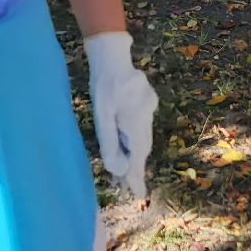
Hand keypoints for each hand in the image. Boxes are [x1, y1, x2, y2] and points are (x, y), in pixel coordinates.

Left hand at [84, 32, 155, 198]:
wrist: (113, 56)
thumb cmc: (103, 84)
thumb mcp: (101, 114)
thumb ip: (109, 141)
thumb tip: (116, 168)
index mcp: (135, 119)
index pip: (138, 154)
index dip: (136, 175)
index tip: (139, 195)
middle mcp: (147, 115)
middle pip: (142, 147)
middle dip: (135, 167)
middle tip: (131, 189)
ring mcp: (150, 107)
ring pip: (143, 137)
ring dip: (134, 153)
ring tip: (126, 173)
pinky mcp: (149, 102)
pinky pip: (142, 126)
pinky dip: (135, 138)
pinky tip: (127, 145)